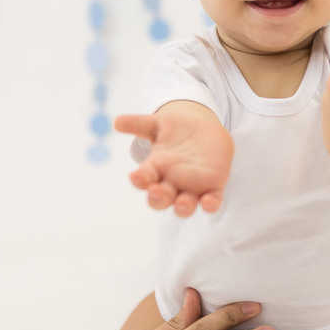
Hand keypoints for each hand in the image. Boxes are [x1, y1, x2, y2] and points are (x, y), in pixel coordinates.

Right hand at [115, 106, 233, 216]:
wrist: (206, 130)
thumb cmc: (178, 129)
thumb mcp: (160, 124)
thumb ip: (140, 123)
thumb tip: (117, 121)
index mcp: (156, 168)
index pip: (144, 179)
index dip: (140, 180)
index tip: (136, 177)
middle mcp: (171, 182)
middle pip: (161, 198)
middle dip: (157, 198)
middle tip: (156, 191)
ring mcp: (192, 187)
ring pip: (184, 205)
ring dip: (182, 207)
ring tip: (181, 203)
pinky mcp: (213, 187)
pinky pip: (211, 201)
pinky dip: (210, 204)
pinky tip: (208, 202)